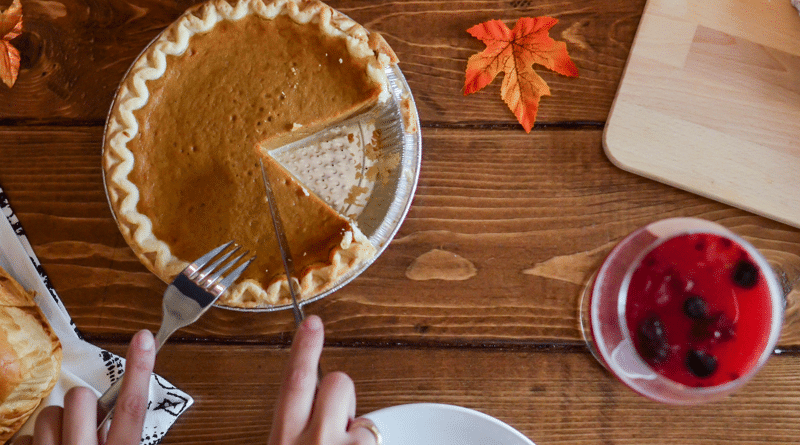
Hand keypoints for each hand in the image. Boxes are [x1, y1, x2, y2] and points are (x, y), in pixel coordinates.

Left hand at [13, 329, 155, 444]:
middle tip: (82, 427)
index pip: (132, 406)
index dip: (139, 370)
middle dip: (80, 405)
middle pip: (80, 397)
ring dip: (56, 427)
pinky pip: (24, 438)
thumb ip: (119, 438)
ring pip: (49, 413)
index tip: (144, 338)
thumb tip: (107, 415)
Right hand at [268, 315, 379, 444]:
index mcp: (283, 439)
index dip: (305, 348)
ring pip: (356, 409)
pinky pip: (371, 431)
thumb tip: (314, 406)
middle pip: (336, 382)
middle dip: (339, 389)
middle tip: (335, 417)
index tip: (312, 323)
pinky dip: (366, 444)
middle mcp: (312, 441)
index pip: (295, 380)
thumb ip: (295, 427)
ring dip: (351, 423)